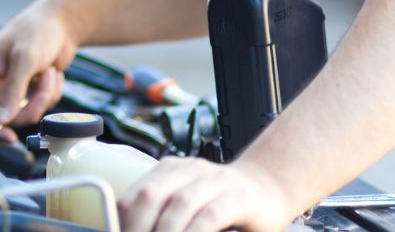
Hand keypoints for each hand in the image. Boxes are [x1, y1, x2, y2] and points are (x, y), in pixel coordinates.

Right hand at [0, 0, 79, 131]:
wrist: (62, 22)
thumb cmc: (38, 31)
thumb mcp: (25, 59)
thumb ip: (12, 91)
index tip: (9, 137)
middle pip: (3, 118)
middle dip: (28, 106)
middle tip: (43, 91)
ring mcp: (10, 88)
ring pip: (24, 114)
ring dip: (42, 97)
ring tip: (50, 73)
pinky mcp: (28, 91)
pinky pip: (38, 107)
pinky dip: (50, 93)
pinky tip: (52, 73)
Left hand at [118, 157, 296, 231]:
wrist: (271, 187)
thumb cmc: (225, 203)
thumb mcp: (188, 202)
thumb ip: (163, 212)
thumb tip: (127, 228)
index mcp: (171, 170)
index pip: (135, 193)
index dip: (123, 220)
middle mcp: (191, 170)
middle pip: (151, 195)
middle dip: (139, 227)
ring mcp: (216, 181)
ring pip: (180, 203)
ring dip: (165, 231)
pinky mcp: (239, 197)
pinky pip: (210, 215)